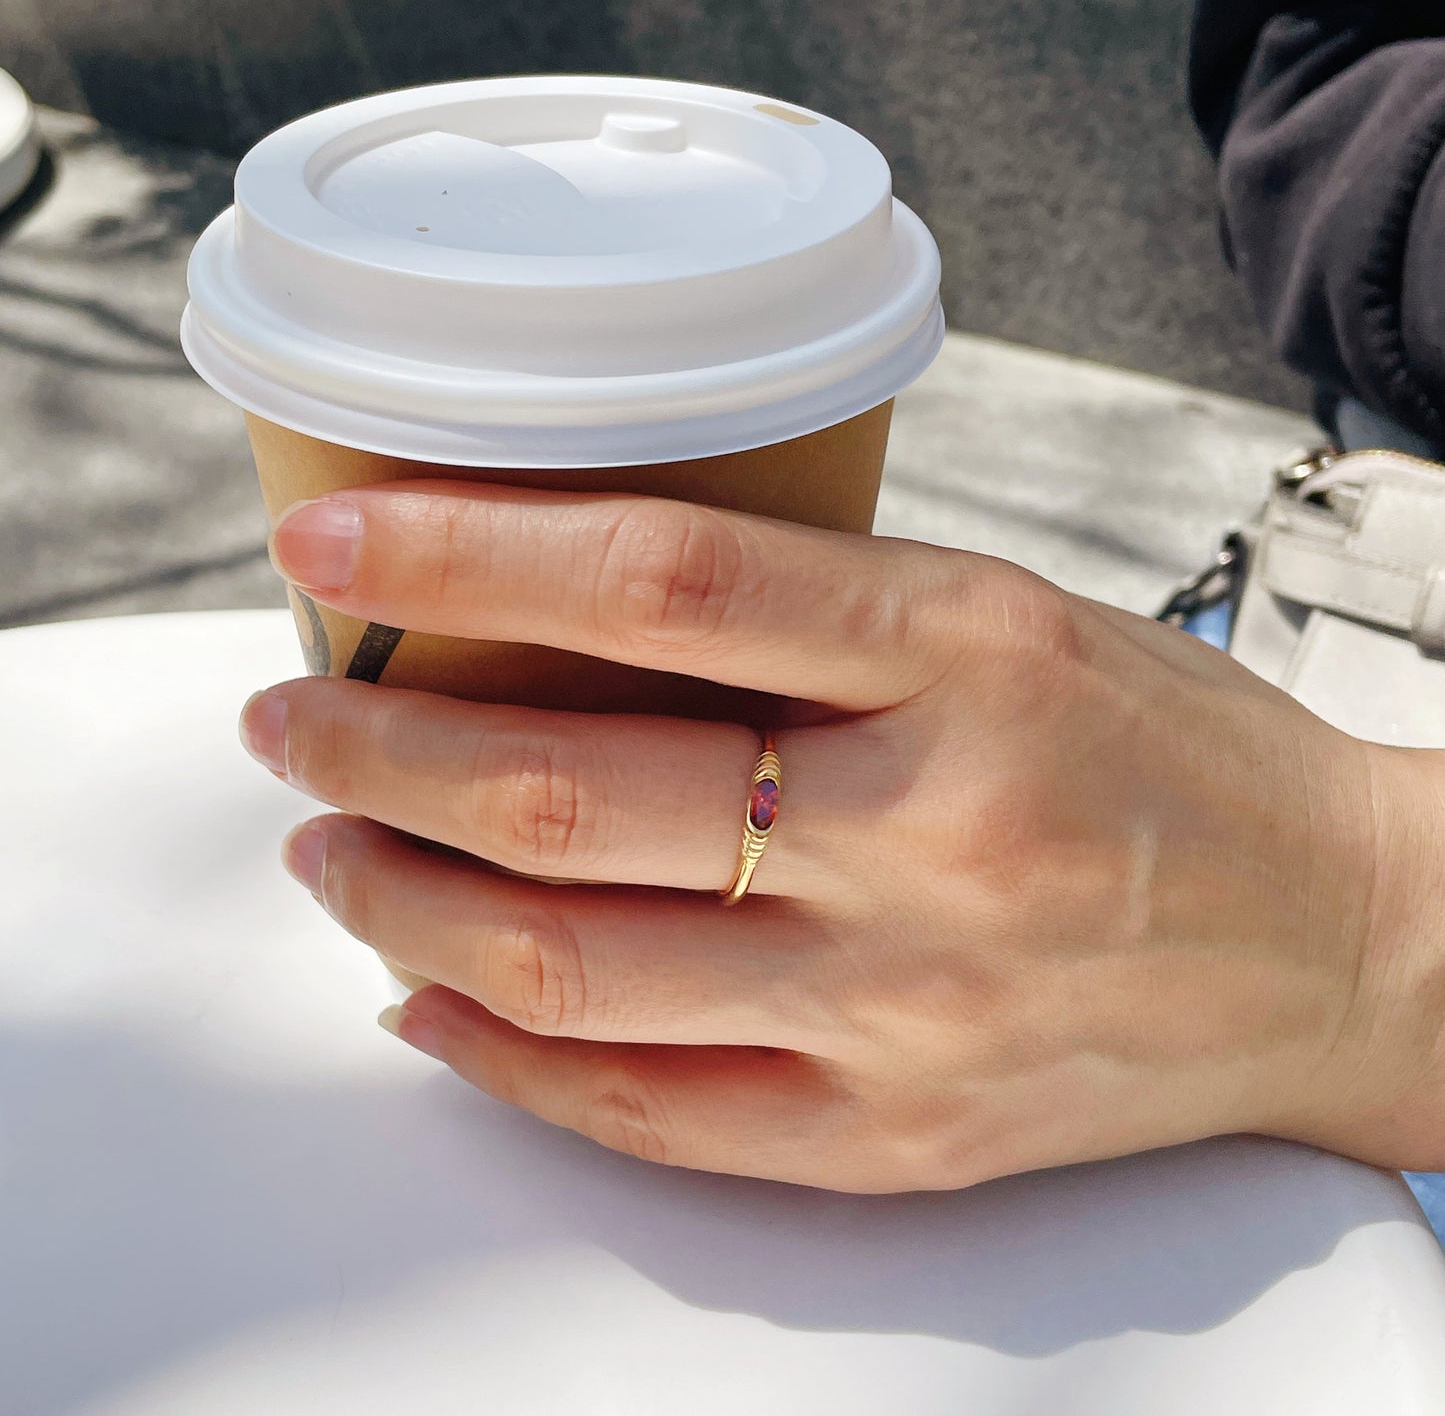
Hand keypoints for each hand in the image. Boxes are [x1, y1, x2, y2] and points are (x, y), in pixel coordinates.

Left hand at [241, 482, 1444, 1190]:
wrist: (1337, 937)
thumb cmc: (1172, 756)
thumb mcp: (1011, 620)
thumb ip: (811, 625)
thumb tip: (569, 624)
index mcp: (970, 660)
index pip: (661, 585)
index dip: (464, 552)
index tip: (335, 538)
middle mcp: (931, 839)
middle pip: (571, 791)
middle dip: (379, 750)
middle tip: (292, 717)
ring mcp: (905, 1009)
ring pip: (570, 965)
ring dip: (401, 899)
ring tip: (327, 847)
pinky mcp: (894, 1135)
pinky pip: (644, 1110)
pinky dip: (498, 1056)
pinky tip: (424, 999)